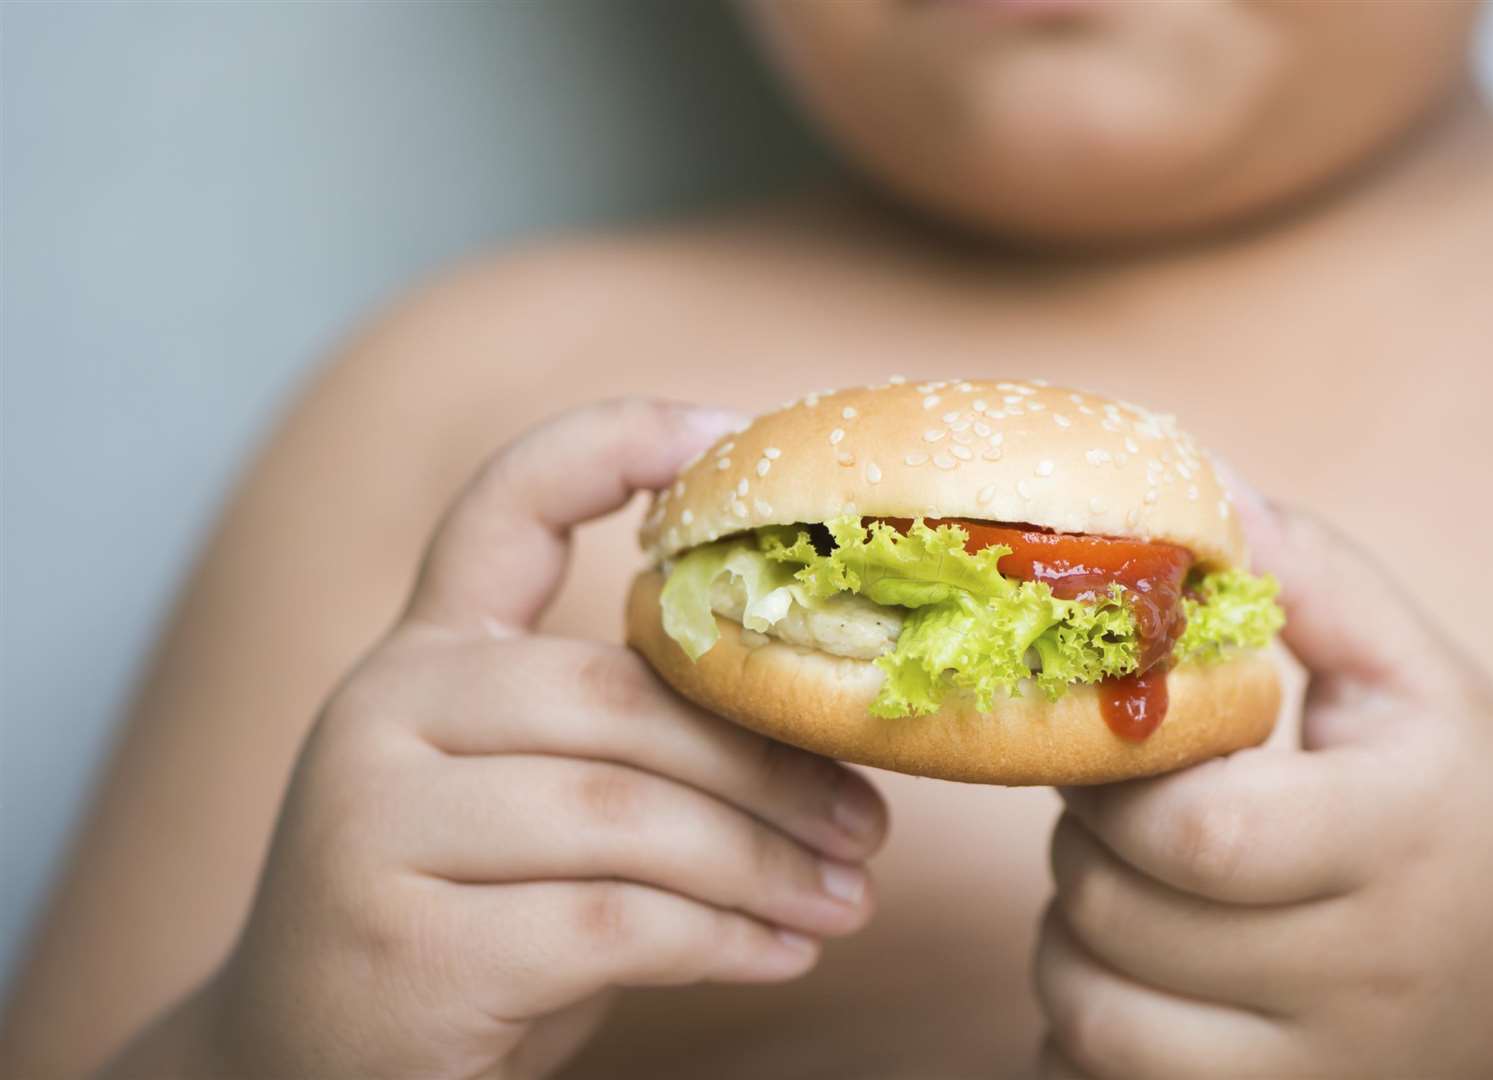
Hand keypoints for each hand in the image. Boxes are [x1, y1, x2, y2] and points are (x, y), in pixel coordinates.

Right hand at [177, 400, 886, 1079]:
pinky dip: (723, 939)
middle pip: (617, 692)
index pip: (505, 505)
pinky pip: (615, 923)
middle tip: (869, 823)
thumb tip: (811, 737)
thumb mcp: (518, 807)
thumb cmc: (453, 920)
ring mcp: (379, 827)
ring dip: (765, 862)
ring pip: (628, 812)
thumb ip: (616, 745)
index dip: (615, 444)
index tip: (727, 433)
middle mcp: (385, 716)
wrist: (298, 1067)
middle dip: (766, 761)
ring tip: (847, 898)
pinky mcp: (409, 946)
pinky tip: (780, 951)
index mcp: (421, 658)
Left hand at [1034, 490, 1492, 1078]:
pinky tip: (1136, 977)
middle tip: (1116, 812)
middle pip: (1121, 918)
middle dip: (1079, 847)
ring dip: (1069, 942)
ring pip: (1096, 1017)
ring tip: (1124, 893)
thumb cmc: (1470, 804)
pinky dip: (1082, 1031)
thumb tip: (1205, 483)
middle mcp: (1364, 977)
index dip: (1114, 784)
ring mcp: (1322, 1075)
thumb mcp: (1416, 679)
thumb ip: (1314, 579)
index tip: (1113, 745)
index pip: (1199, 831)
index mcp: (1396, 840)